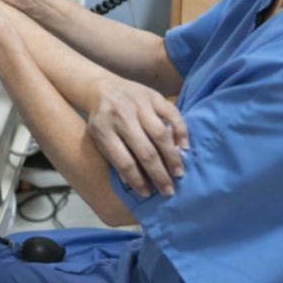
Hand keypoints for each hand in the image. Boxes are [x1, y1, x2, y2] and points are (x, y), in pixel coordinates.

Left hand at [87, 80, 188, 197]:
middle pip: (145, 151)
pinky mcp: (153, 95)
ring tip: (178, 173)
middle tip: (169, 190)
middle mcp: (121, 116)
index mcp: (104, 130)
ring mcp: (138, 104)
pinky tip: (184, 147)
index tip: (147, 194)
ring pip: (161, 134)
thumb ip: (114, 159)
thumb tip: (134, 184)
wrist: (101, 88)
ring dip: (172, 157)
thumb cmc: (101, 120)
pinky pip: (172, 114)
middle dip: (159, 174)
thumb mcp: (99, 139)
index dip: (137, 180)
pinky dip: (181, 131)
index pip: (124, 162)